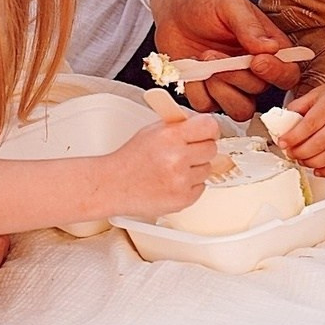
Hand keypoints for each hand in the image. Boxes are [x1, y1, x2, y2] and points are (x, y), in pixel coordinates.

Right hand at [104, 111, 221, 220]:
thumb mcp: (152, 131)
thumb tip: (204, 124)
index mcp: (170, 136)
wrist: (113, 185)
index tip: (207, 133)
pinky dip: (190, 185)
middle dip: (201, 149)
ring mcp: (181, 180)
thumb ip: (179, 125)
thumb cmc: (130, 159)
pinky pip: (201, 188)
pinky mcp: (182, 199)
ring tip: (173, 169)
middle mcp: (177, 157)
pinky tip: (172, 182)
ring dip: (195, 169)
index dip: (210, 129)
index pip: (209, 126)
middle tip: (186, 152)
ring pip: (207, 169)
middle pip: (212, 148)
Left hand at [149, 0, 302, 117]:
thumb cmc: (208, 3)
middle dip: (235, 75)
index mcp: (270, 49)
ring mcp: (233, 86)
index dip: (276, 73)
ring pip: (240, 109)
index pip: (288, 73)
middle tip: (212, 53)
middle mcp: (255, 72)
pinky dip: (197, 90)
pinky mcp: (209, 95)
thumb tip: (270, 48)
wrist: (177, 10)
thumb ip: (250, 26)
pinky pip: (208, 106)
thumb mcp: (231, 5)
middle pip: (260, 91)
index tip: (255, 61)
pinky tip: (193, 69)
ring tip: (204, 61)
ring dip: (220, 89)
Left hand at [280, 75, 324, 177]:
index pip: (309, 125)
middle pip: (318, 144)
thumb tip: (282, 122)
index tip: (282, 143)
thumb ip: (299, 106)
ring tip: (301, 160)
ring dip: (311, 163)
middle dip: (299, 152)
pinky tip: (318, 169)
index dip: (293, 137)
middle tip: (290, 153)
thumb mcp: (317, 92)